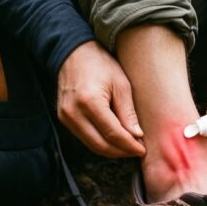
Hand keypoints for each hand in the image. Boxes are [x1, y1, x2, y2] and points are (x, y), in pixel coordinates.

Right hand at [57, 41, 144, 158]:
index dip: (129, 145)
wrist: (74, 54)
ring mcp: (66, 117)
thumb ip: (128, 112)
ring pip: (91, 145)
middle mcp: (74, 113)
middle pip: (100, 145)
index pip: (113, 134)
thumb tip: (137, 136)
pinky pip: (84, 138)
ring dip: (111, 150)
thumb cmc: (100, 65)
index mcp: (90, 102)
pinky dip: (100, 142)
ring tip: (128, 146)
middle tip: (137, 150)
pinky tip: (114, 139)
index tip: (142, 150)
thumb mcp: (121, 84)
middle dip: (121, 151)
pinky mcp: (63, 119)